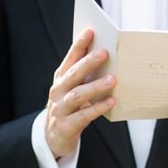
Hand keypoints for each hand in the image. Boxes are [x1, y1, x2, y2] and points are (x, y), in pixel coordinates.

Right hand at [45, 28, 115, 158]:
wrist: (54, 137)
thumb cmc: (71, 106)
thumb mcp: (75, 88)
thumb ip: (87, 74)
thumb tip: (111, 55)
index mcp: (62, 78)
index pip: (71, 58)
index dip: (79, 44)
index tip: (91, 31)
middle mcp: (58, 91)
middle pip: (74, 74)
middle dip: (88, 62)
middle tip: (105, 52)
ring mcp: (60, 109)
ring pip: (77, 95)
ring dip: (95, 86)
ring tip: (113, 79)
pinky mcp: (66, 126)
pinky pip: (83, 115)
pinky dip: (98, 108)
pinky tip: (111, 101)